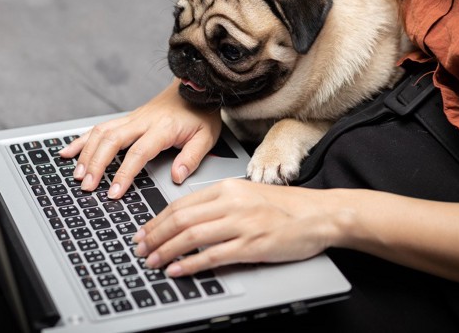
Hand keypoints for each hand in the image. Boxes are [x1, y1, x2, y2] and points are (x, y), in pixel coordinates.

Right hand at [59, 80, 221, 198]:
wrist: (196, 86)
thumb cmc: (201, 113)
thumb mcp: (207, 136)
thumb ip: (192, 158)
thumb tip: (177, 176)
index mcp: (163, 128)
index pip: (138, 152)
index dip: (124, 173)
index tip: (114, 191)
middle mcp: (143, 121)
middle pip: (111, 141)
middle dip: (96, 165)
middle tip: (87, 186)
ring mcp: (132, 119)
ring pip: (101, 133)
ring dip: (86, 154)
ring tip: (78, 175)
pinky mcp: (127, 119)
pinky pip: (99, 127)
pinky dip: (82, 139)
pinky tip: (68, 152)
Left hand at [132, 179, 331, 276]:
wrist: (319, 214)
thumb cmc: (285, 207)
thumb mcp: (247, 195)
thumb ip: (219, 204)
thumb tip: (187, 220)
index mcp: (227, 188)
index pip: (182, 204)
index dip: (157, 220)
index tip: (144, 232)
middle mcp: (232, 203)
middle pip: (181, 220)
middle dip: (155, 236)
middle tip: (140, 249)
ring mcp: (242, 224)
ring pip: (192, 237)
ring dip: (166, 251)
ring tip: (153, 262)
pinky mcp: (253, 245)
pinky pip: (213, 256)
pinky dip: (191, 264)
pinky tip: (178, 270)